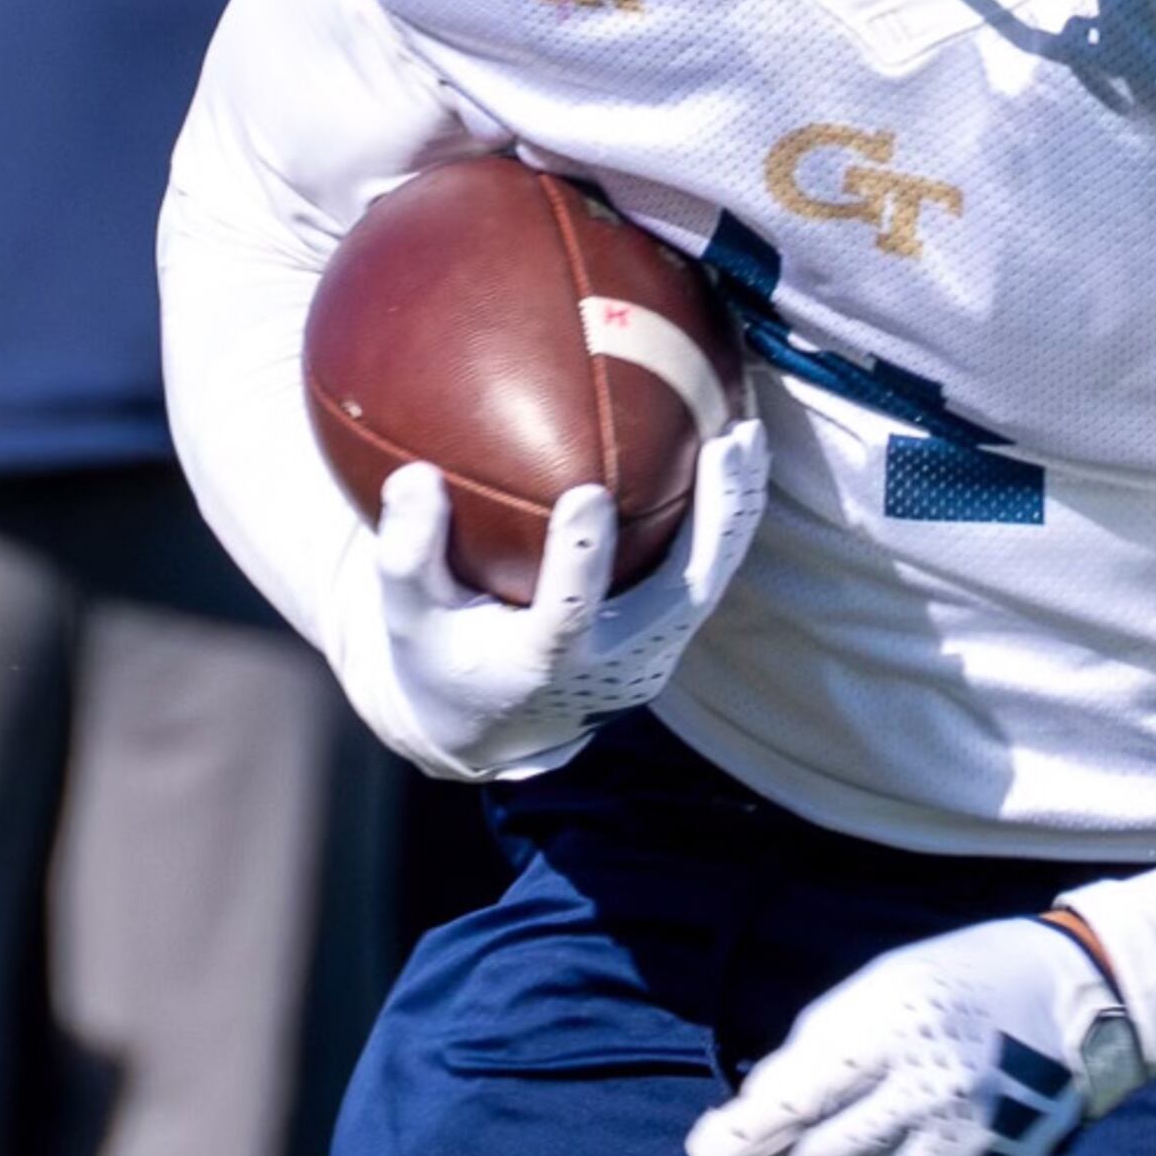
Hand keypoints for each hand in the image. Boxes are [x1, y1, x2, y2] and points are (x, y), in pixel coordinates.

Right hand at [358, 417, 766, 783]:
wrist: (491, 724)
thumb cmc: (441, 653)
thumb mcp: (407, 614)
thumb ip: (406, 551)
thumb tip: (415, 475)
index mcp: (543, 663)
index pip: (568, 613)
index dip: (580, 558)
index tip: (588, 492)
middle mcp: (612, 664)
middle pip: (680, 597)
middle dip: (711, 525)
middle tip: (725, 444)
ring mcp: (651, 653)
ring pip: (710, 581)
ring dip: (736, 509)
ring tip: (749, 432)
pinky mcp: (668, 637)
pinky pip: (708, 571)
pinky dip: (726, 515)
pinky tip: (737, 451)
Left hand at [687, 911, 1142, 1155]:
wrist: (1067, 1002)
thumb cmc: (950, 985)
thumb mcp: (873, 987)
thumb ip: (809, 1053)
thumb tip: (743, 1121)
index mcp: (898, 1029)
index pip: (800, 1102)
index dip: (740, 1135)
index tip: (703, 1148)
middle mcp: (934, 1092)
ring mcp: (966, 1145)